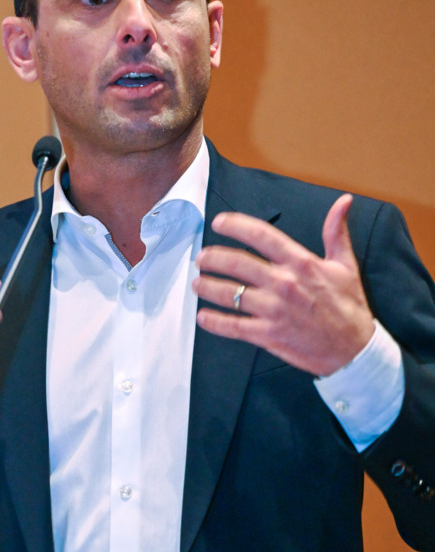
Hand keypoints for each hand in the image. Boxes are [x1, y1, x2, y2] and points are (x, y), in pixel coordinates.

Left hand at [192, 194, 374, 375]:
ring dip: (207, 287)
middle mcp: (284, 284)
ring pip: (230, 294)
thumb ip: (336, 232)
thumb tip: (343, 202)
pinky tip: (203, 316)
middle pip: (237, 263)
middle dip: (212, 258)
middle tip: (201, 258)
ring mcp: (274, 311)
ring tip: (197, 283)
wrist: (354, 349)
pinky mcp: (268, 335)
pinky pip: (233, 326)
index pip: (262, 236)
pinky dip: (214, 322)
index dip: (236, 225)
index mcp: (301, 263)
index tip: (219, 222)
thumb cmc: (349, 307)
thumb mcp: (346, 265)